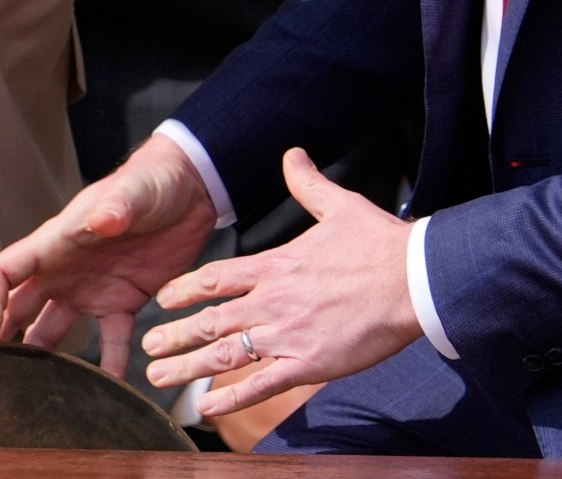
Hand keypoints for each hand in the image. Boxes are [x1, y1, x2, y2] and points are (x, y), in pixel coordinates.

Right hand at [0, 134, 219, 374]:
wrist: (192, 190)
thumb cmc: (152, 181)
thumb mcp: (133, 191)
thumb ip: (116, 207)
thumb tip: (100, 220)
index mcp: (54, 244)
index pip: (2, 274)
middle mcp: (64, 271)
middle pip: (19, 310)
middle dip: (3, 342)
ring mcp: (92, 290)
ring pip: (55, 331)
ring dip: (46, 361)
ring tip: (39, 396)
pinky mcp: (125, 302)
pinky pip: (111, 342)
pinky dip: (108, 368)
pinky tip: (109, 395)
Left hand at [141, 149, 422, 419]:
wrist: (413, 279)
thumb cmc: (379, 243)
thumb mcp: (339, 205)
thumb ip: (308, 184)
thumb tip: (293, 154)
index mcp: (276, 265)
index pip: (217, 278)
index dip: (186, 289)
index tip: (162, 299)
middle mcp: (273, 300)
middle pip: (211, 320)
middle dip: (174, 335)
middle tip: (148, 346)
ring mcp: (288, 334)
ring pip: (225, 354)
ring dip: (188, 367)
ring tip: (159, 378)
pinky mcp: (309, 363)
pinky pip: (261, 385)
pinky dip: (231, 398)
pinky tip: (209, 408)